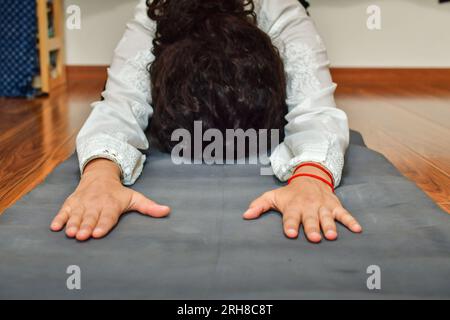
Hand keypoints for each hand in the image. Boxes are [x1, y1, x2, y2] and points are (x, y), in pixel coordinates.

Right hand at [50, 159, 169, 240]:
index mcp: (111, 205)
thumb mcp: (134, 198)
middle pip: (91, 218)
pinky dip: (59, 218)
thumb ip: (149, 207)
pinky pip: (64, 210)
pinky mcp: (71, 203)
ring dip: (73, 224)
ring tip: (70, 233)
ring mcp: (82, 203)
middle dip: (86, 226)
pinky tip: (55, 227)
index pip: (107, 217)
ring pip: (77, 215)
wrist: (99, 177)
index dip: (103, 225)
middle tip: (82, 236)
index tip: (97, 233)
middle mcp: (96, 204)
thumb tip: (167, 211)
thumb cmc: (118, 193)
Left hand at [244, 165, 361, 242]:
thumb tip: (245, 215)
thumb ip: (259, 205)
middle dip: (312, 227)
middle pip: (310, 219)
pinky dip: (351, 221)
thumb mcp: (273, 196)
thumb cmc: (289, 193)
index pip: (290, 216)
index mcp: (293, 206)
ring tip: (332, 235)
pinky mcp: (335, 206)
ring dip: (330, 226)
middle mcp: (308, 206)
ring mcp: (323, 206)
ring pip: (327, 217)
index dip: (290, 224)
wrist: (310, 177)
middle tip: (314, 237)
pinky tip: (358, 229)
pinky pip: (344, 214)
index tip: (290, 233)